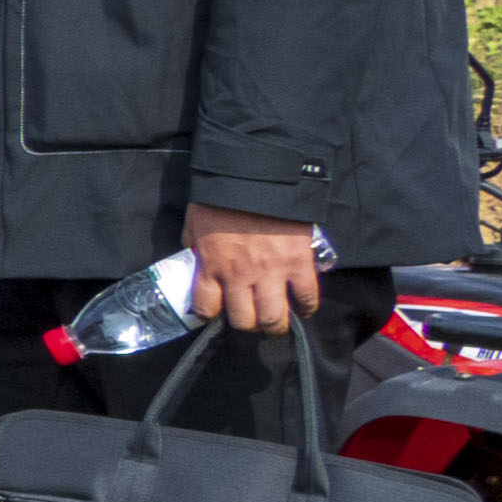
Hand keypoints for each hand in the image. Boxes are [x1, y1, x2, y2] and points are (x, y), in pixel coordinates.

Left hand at [184, 204, 331, 329]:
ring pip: (274, 318)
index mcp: (211, 266)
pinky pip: (306, 296)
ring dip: (276, 325)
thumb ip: (195, 247)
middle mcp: (239, 275)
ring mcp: (271, 271)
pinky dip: (306, 307)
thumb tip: (196, 260)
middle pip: (244, 321)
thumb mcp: (195, 224)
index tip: (218, 312)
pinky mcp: (299, 262)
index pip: (206, 308)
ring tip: (278, 322)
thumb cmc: (221, 198)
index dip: (211, 314)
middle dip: (248, 326)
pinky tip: (303, 307)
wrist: (258, 176)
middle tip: (253, 320)